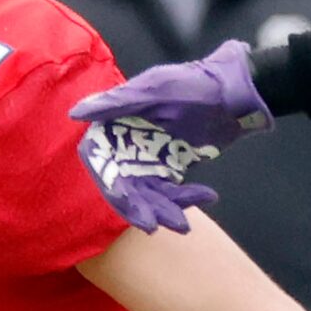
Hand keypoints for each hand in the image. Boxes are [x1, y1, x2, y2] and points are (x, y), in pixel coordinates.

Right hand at [70, 41, 271, 231]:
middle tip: (154, 225)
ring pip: (149, 193)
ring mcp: (152, 156)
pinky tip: (207, 196)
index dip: (110, 185)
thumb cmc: (192, 84)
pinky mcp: (173, 165)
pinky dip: (187, 198)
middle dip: (140, 207)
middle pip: (126, 185)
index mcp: (116, 124)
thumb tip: (75, 114)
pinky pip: (173, 191)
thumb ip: (116, 103)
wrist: (235, 92)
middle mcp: (129, 143)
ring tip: (183, 224)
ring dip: (164, 209)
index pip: (102, 163)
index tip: (125, 202)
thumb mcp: (154, 90)